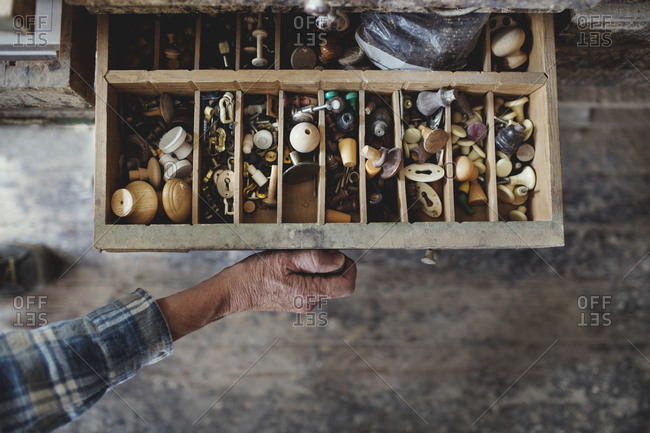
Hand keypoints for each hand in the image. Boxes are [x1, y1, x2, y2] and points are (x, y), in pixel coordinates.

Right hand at [156, 250, 355, 339]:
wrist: (232, 292)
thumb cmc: (255, 274)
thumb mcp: (284, 258)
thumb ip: (314, 259)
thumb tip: (339, 259)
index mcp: (310, 293)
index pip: (347, 285)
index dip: (348, 267)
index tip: (337, 252)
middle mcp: (310, 302)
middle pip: (337, 283)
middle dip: (332, 264)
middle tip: (313, 249)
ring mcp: (303, 304)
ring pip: (325, 283)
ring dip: (318, 267)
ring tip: (295, 257)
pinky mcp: (295, 301)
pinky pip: (312, 285)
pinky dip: (308, 272)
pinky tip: (289, 265)